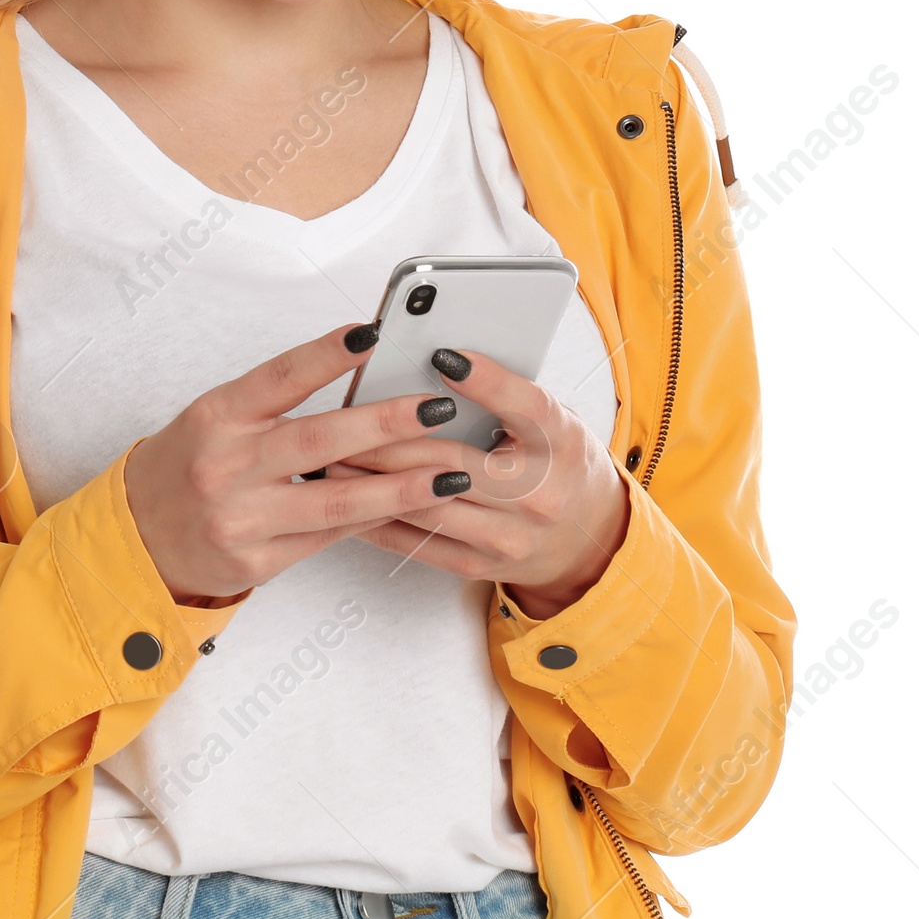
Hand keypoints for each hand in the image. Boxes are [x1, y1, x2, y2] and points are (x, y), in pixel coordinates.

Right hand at [122, 324, 473, 604]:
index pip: (280, 378)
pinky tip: (411, 506)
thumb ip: (274, 402)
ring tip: (449, 472)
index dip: (327, 354)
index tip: (373, 333)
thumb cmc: (187, 465)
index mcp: (217, 416)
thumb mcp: (216, 418)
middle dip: (387, 424)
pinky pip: (327, 538)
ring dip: (400, 486)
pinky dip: (372, 520)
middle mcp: (226, 466)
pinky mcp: (256, 562)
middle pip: (318, 440)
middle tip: (437, 408)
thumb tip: (358, 377)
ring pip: (335, 501)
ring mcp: (241, 519)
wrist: (136, 539)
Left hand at [321, 347, 630, 618]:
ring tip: (331, 457)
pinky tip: (346, 499)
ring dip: (370, 482)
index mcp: (558, 442)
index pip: (523, 404)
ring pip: (425, 504)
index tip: (440, 353)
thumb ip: (503, 392)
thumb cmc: (557, 461)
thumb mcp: (549, 416)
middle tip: (343, 418)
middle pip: (450, 461)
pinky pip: (417, 541)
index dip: (482, 379)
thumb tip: (437, 359)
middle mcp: (538, 494)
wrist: (588, 537)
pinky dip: (376, 518)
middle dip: (387, 440)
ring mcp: (509, 537)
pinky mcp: (480, 565)